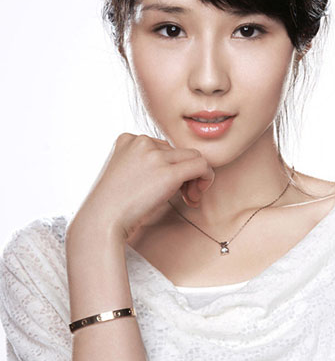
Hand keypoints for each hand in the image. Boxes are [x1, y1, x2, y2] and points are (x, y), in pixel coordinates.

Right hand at [67, 133, 214, 242]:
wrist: (101, 222)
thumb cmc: (113, 206)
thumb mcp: (126, 174)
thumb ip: (146, 164)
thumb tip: (179, 168)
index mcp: (128, 139)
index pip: (163, 147)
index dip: (171, 167)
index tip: (170, 189)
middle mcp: (142, 141)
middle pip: (179, 152)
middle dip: (185, 174)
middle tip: (184, 196)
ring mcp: (154, 155)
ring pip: (193, 157)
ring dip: (196, 177)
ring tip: (189, 198)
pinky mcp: (168, 172)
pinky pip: (202, 166)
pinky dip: (206, 178)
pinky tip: (195, 197)